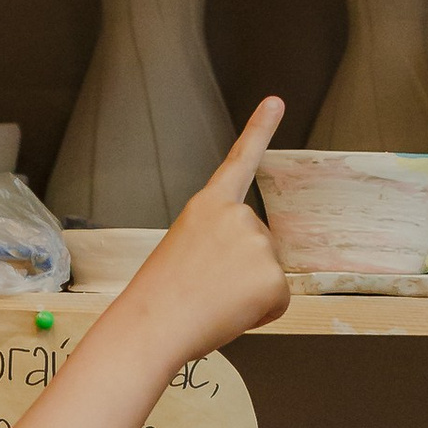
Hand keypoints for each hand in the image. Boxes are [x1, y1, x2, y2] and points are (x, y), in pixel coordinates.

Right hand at [120, 99, 289, 359]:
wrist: (151, 326)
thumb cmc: (159, 297)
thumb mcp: (185, 251)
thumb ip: (219, 244)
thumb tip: (247, 269)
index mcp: (208, 205)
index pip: (239, 161)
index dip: (260, 129)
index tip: (276, 101)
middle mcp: (238, 216)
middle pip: (258, 244)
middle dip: (239, 270)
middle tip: (203, 286)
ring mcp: (258, 244)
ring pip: (266, 275)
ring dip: (246, 293)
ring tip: (210, 300)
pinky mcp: (273, 277)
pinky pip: (276, 301)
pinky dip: (259, 314)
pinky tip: (228, 313)